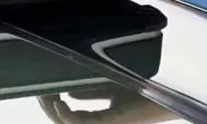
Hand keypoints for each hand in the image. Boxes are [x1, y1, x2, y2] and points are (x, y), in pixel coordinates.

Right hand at [37, 90, 175, 123]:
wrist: (168, 97)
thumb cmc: (145, 92)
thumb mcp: (113, 87)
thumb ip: (92, 92)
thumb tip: (69, 92)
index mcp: (101, 119)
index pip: (70, 117)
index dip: (54, 105)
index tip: (43, 90)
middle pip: (65, 122)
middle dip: (48, 108)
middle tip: (38, 93)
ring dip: (54, 112)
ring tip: (45, 97)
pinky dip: (68, 117)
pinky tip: (60, 104)